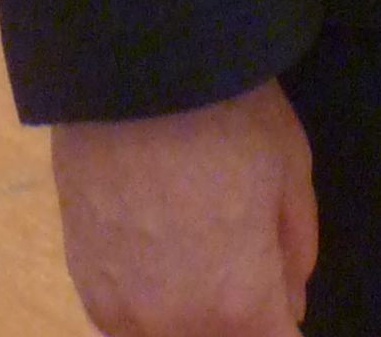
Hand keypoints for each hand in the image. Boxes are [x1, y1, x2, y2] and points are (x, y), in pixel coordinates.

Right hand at [51, 77, 317, 336]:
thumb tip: (288, 301)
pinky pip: (126, 322)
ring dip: (191, 314)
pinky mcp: (84, 284)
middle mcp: (176, 324)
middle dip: (240, 318)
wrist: (130, 70)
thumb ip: (295, 250)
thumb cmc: (225, 111)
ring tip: (196, 251)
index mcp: (237, 303)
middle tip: (242, 254)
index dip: (284, 322)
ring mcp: (122, 310)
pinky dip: (148, 304)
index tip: (281, 293)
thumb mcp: (290, 167)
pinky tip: (155, 255)